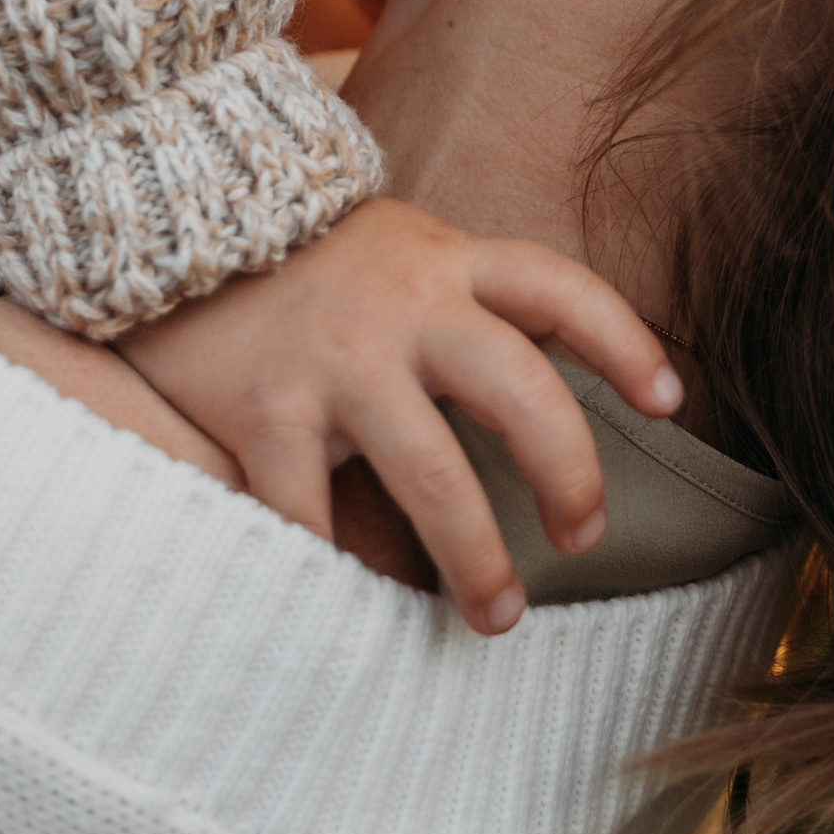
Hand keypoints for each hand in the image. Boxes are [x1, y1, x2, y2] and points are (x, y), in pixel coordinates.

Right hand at [117, 197, 682, 636]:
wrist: (163, 216)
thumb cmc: (300, 256)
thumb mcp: (397, 248)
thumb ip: (462, 299)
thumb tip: (546, 383)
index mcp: (444, 261)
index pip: (560, 289)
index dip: (625, 342)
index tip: (670, 403)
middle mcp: (402, 305)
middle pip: (520, 392)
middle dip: (568, 475)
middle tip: (586, 536)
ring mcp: (334, 359)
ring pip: (435, 473)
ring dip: (478, 558)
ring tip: (498, 616)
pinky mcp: (265, 408)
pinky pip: (312, 511)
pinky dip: (336, 569)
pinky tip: (356, 612)